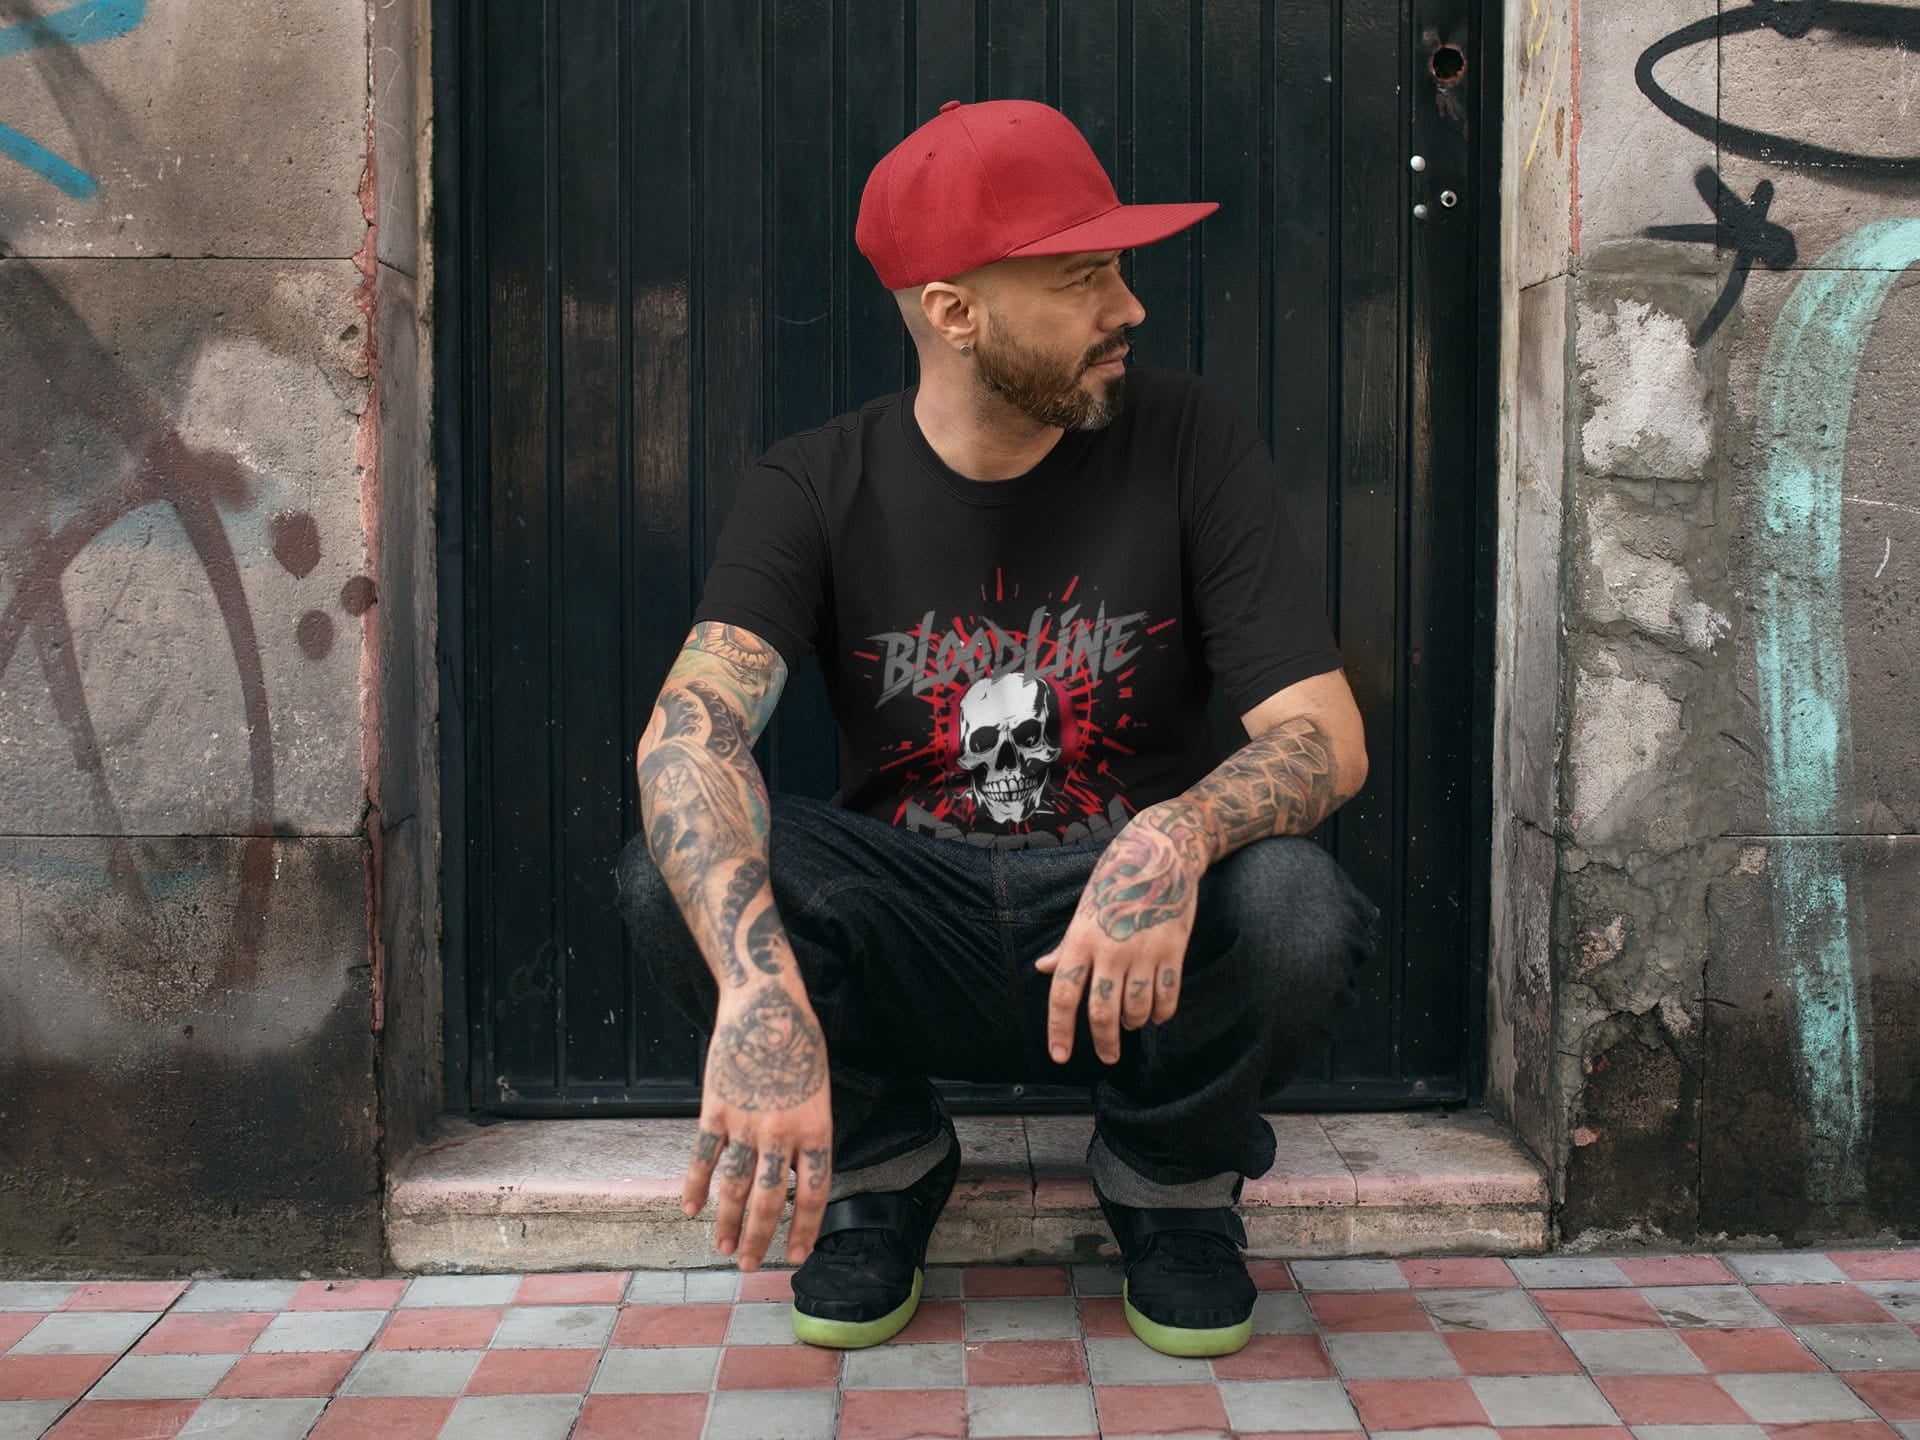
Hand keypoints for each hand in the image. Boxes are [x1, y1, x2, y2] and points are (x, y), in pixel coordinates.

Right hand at [682, 980, 833, 1269]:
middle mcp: (783, 1132)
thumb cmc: (798, 1046)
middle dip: (761, 1237)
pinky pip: (703, 1157)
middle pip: (772, 1198)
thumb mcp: (817, 1092)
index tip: (795, 1257)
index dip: (805, 1228)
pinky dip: (695, 1186)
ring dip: (728, 1222)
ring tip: (723, 1248)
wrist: (767, 1006)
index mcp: (816, 1127)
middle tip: (750, 1265)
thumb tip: (790, 1177)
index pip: (815, 1192)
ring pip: (736, 1186)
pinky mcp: (717, 1109)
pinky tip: (690, 1209)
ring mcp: (747, 1122)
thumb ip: (805, 1135)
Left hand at [1034, 803, 1207, 1064]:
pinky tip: (1157, 1014)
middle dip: (1104, 1043)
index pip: (1063, 994)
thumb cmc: (1116, 879)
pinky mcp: (1173, 950)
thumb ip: (1067, 946)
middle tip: (1107, 1056)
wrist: (1161, 852)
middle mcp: (1110, 949)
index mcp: (1081, 939)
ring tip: (1131, 1022)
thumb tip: (1043, 968)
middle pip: (1102, 1012)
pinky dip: (1162, 1014)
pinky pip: (1167, 998)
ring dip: (1134, 1024)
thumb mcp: (1084, 909)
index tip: (1060, 1056)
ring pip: (1136, 1010)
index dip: (1059, 1030)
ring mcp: (1143, 951)